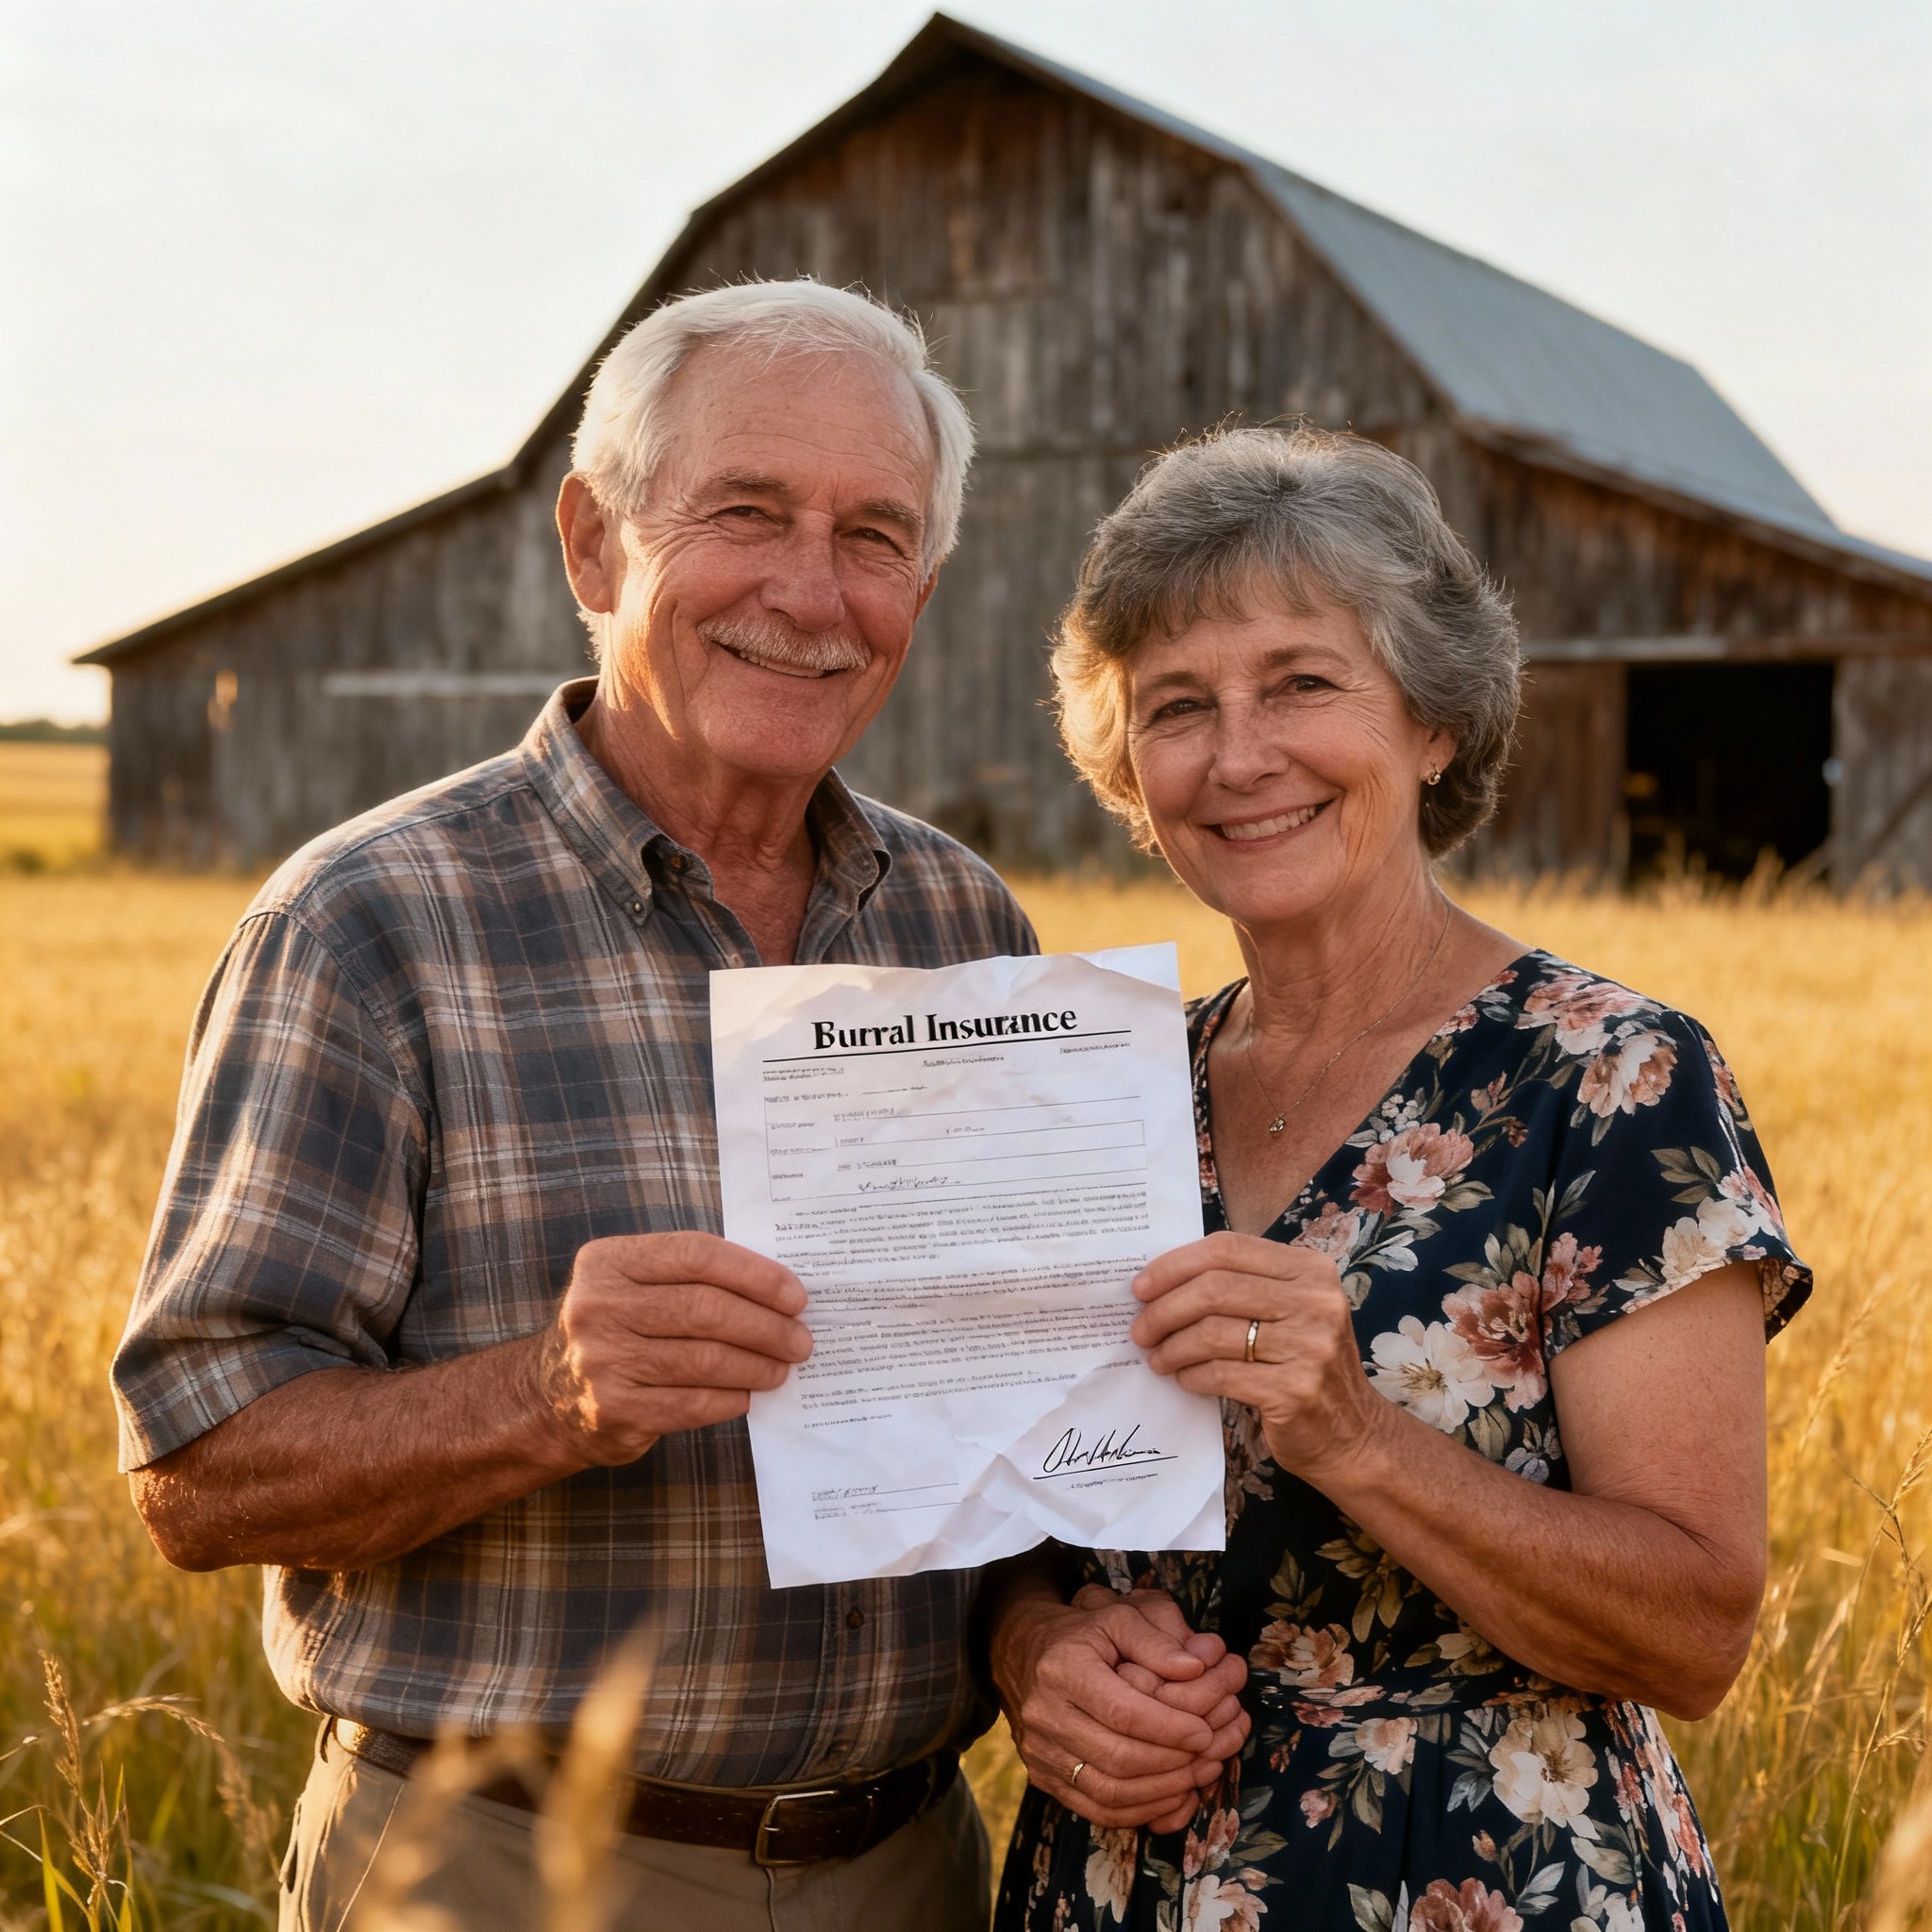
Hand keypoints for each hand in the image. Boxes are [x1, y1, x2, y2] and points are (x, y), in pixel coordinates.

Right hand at [536, 1232, 810, 1463]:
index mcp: (608, 1261)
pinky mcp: (613, 1410)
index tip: (796, 1296)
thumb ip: (691, 1276)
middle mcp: (598, 1306)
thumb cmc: (617, 1328)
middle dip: (766, 1326)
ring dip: (757, 1366)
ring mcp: (601, 1360)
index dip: (755, 1274)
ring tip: (782, 1368)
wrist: (549, 1397)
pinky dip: (730, 1398)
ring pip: (704, 1360)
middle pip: (705, 1309)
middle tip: (800, 1340)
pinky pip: (692, 1404)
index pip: (697, 1255)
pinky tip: (747, 1394)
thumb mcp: (634, 1283)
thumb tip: (780, 1292)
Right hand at [990, 1584, 1248, 1829]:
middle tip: (1208, 1754)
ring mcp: (1040, 1752)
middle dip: (1172, 1763)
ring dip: (1162, 1792)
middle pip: (1117, 1758)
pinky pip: (1097, 1811)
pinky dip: (1141, 1811)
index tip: (1204, 1730)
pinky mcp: (1044, 1778)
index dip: (1169, 1727)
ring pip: (1109, 1793)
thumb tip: (1195, 1667)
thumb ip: (1157, 1637)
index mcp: (1062, 1668)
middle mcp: (1044, 1714)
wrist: (1025, 1652)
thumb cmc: (1084, 1633)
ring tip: (1197, 1775)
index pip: (1122, 1712)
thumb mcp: (1119, 1616)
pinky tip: (1172, 1795)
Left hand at [1132, 1231, 1384, 1481]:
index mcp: (1311, 1269)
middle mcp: (1316, 1301)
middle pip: (1215, 1289)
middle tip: (1141, 1329)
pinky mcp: (1295, 1390)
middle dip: (1165, 1309)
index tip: (1141, 1287)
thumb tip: (1161, 1283)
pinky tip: (1184, 1379)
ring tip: (1158, 1358)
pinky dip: (1192, 1376)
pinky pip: (1221, 1374)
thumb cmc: (1305, 1364)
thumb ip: (1242, 1287)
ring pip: (1212, 1333)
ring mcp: (1310, 1346)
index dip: (1175, 1265)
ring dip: (1173, 1347)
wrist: (1351, 1433)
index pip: (1227, 1249)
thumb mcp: (1289, 1310)